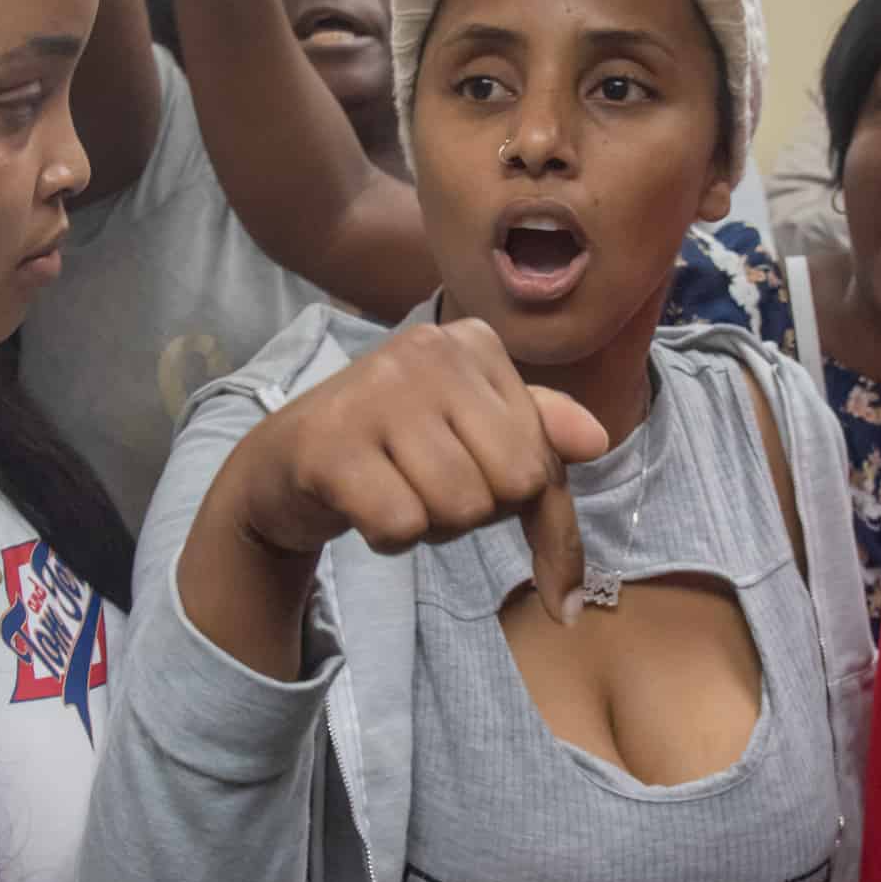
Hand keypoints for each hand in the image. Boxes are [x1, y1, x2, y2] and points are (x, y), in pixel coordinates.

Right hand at [226, 318, 609, 627]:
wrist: (282, 467)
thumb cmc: (393, 451)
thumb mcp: (473, 434)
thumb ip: (540, 436)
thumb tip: (598, 440)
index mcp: (473, 343)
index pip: (544, 458)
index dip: (531, 510)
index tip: (506, 519)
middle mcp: (427, 350)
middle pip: (510, 485)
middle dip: (475, 512)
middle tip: (426, 487)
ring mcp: (375, 390)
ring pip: (460, 509)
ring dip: (430, 527)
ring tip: (394, 491)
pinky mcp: (330, 443)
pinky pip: (403, 526)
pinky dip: (388, 538)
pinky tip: (362, 504)